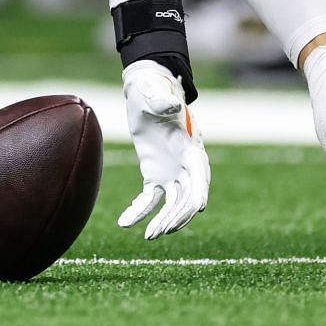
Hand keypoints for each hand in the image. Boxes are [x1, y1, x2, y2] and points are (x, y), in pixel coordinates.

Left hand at [118, 61, 209, 239]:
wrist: (144, 91)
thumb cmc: (152, 89)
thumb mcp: (155, 93)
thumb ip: (162, 100)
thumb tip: (170, 105)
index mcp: (190, 147)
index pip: (200, 174)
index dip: (200, 190)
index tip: (198, 207)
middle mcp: (186, 164)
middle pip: (188, 196)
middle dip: (178, 215)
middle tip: (160, 231)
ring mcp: (172, 172)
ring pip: (174, 203)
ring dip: (165, 220)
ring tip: (149, 236)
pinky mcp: (155, 175)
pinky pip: (151, 198)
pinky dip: (140, 211)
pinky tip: (124, 222)